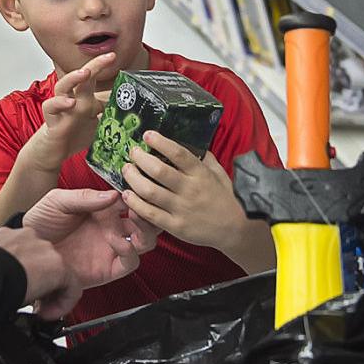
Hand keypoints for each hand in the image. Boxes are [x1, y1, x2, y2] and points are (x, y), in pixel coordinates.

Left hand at [0, 188, 156, 319]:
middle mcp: (112, 227)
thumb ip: (84, 197)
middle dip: (152, 212)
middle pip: (147, 221)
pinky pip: (129, 263)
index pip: (132, 199)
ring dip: (146, 231)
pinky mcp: (107, 268)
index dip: (141, 193)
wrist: (25, 251)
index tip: (140, 186)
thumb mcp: (58, 201)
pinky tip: (118, 242)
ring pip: (145, 242)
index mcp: (103, 209)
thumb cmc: (41, 222)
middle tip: (144, 204)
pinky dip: (131, 253)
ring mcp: (111, 248)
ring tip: (135, 220)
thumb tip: (113, 194)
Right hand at [31, 52, 117, 166]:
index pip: (93, 77)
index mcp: (84, 98)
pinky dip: (58, 103)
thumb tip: (132, 108)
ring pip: (62, 86)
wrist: (55, 150)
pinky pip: (50, 107)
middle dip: (94, 65)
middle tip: (106, 58)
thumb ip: (111, 113)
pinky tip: (70, 103)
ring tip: (84, 73)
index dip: (102, 65)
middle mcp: (73, 99)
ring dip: (73, 78)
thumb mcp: (99, 122)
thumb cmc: (75, 133)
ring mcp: (61, 108)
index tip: (113, 55)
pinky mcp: (52, 120)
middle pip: (80, 76)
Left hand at [121, 132, 262, 257]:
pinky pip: (150, 214)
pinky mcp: (176, 226)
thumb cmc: (226, 198)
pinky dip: (135, 203)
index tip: (147, 135)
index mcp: (201, 174)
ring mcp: (182, 209)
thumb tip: (189, 141)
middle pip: (159, 171)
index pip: (178, 154)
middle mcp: (190, 190)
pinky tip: (127, 194)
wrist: (236, 229)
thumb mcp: (219, 173)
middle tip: (133, 152)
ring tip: (126, 169)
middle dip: (141, 158)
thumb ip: (204, 158)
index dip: (161, 142)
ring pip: (150, 191)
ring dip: (133, 178)